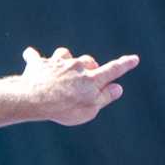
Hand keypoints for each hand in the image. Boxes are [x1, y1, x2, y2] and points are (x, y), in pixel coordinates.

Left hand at [21, 46, 139, 126]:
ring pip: (64, 54)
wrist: (35, 99)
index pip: (113, 70)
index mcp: (91, 79)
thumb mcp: (90, 110)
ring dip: (65, 60)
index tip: (134, 58)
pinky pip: (34, 57)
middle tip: (87, 77)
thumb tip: (118, 88)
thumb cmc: (64, 108)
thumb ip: (104, 98)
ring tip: (62, 69)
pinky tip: (30, 56)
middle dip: (90, 66)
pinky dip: (33, 57)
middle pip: (88, 61)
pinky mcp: (38, 64)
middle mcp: (76, 66)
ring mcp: (57, 63)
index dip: (125, 65)